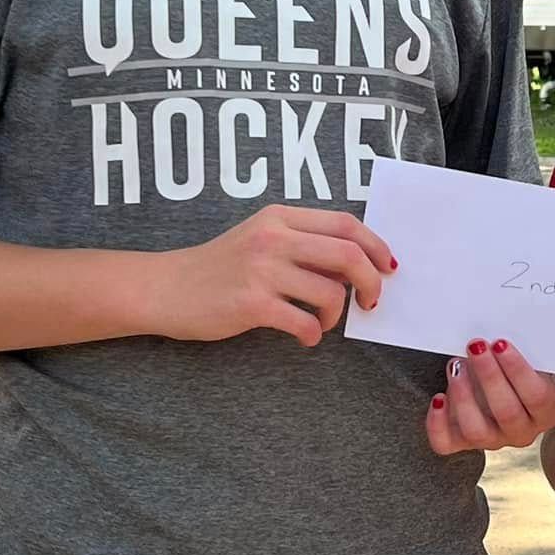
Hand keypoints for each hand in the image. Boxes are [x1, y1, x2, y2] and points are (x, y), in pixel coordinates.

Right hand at [152, 206, 393, 345]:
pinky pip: (305, 323)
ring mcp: (261, 270)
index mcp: (279, 217)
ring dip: (337, 315)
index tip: (387, 266)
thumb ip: (301, 243)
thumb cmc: (218, 267)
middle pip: (348, 253)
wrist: (166, 287)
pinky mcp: (251, 304)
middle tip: (372, 301)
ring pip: (331, 292)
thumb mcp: (259, 238)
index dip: (376, 245)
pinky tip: (304, 337)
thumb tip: (355, 263)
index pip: (345, 223)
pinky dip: (313, 335)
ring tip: (322, 322)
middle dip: (371, 281)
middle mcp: (272, 238)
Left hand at [427, 339, 554, 454]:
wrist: (504, 394)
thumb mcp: (529, 362)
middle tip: (475, 347)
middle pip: (506, 412)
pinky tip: (438, 398)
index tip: (500, 343)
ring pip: (476, 429)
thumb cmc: (516, 374)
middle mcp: (520, 432)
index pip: (536, 396)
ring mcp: (491, 440)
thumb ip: (517, 354)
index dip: (517, 370)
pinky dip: (437, 422)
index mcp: (544, 412)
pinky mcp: (462, 443)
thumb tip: (498, 333)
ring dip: (463, 394)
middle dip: (488, 375)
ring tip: (456, 366)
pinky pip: (445, 443)